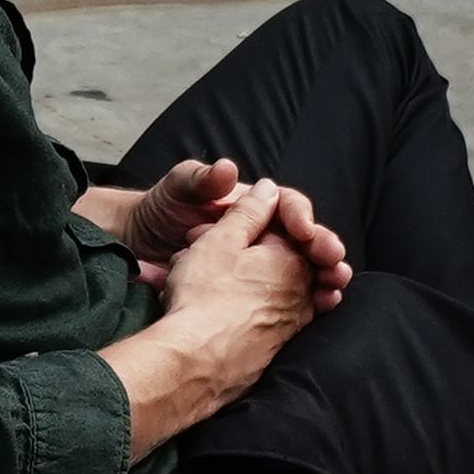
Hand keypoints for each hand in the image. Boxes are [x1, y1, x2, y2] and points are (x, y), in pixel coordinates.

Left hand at [128, 158, 349, 311]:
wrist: (139, 247)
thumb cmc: (159, 210)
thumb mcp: (176, 190)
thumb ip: (199, 179)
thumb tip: (228, 169)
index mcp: (252, 204)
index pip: (288, 205)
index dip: (300, 216)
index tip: (303, 230)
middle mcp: (266, 232)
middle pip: (307, 239)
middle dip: (324, 248)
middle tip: (332, 262)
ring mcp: (265, 262)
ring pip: (307, 268)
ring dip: (326, 275)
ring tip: (334, 286)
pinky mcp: (261, 289)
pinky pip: (293, 294)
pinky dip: (311, 298)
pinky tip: (322, 305)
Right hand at [158, 177, 314, 395]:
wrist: (196, 361)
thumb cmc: (204, 296)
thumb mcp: (220, 239)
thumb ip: (248, 211)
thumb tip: (270, 190)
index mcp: (294, 260)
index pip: (284, 231)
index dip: (248, 225)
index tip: (217, 230)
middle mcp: (304, 292)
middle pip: (276, 260)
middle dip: (243, 254)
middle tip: (198, 253)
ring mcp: (293, 323)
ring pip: (270, 289)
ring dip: (240, 281)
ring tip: (198, 282)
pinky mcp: (276, 347)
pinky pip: (264, 316)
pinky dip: (243, 307)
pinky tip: (216, 309)